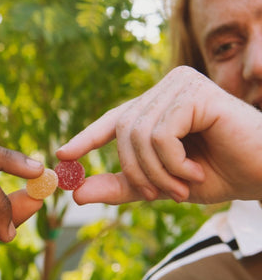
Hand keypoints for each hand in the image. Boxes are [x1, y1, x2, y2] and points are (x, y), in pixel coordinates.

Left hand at [57, 66, 261, 204]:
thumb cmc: (217, 175)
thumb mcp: (158, 184)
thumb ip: (120, 186)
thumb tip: (76, 194)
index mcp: (157, 106)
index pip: (113, 119)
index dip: (87, 137)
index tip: (63, 154)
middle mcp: (166, 88)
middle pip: (122, 131)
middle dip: (136, 171)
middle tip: (160, 195)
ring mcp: (180, 84)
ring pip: (138, 134)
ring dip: (156, 172)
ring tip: (182, 186)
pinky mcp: (195, 91)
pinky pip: (160, 134)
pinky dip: (172, 163)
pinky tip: (196, 171)